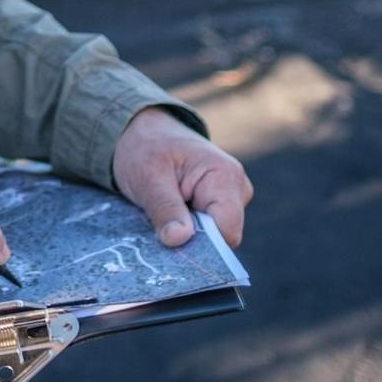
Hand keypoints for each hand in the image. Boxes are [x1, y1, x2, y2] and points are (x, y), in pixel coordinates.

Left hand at [112, 106, 252, 248]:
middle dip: (193, 241)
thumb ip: (165, 209)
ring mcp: (231, 197)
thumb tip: (179, 240)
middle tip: (160, 232)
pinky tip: (169, 219)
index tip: (173, 249)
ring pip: (215, 236)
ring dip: (188, 235)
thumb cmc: (146, 148)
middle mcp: (236, 188)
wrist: (145, 132)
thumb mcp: (148, 177)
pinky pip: (209, 230)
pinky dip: (188, 230)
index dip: (203, 246)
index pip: (227, 229)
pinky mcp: (220, 205)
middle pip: (222, 236)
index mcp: (224, 176)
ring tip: (162, 218)